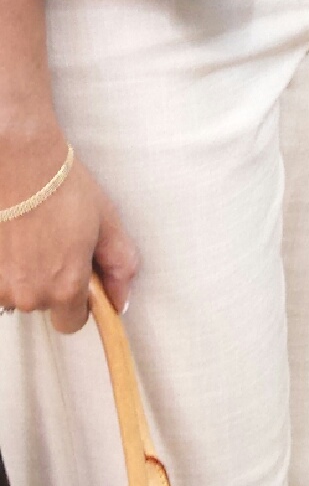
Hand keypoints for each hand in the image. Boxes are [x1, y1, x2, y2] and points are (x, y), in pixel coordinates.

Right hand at [0, 137, 137, 333]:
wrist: (22, 163)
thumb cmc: (63, 187)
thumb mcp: (106, 223)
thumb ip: (119, 266)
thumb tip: (120, 300)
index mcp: (66, 288)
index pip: (72, 322)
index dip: (79, 301)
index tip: (77, 276)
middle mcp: (32, 295)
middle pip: (45, 305)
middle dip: (52, 282)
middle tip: (56, 243)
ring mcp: (2, 287)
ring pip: (19, 293)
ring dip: (26, 274)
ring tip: (33, 236)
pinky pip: (0, 282)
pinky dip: (7, 266)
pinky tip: (15, 238)